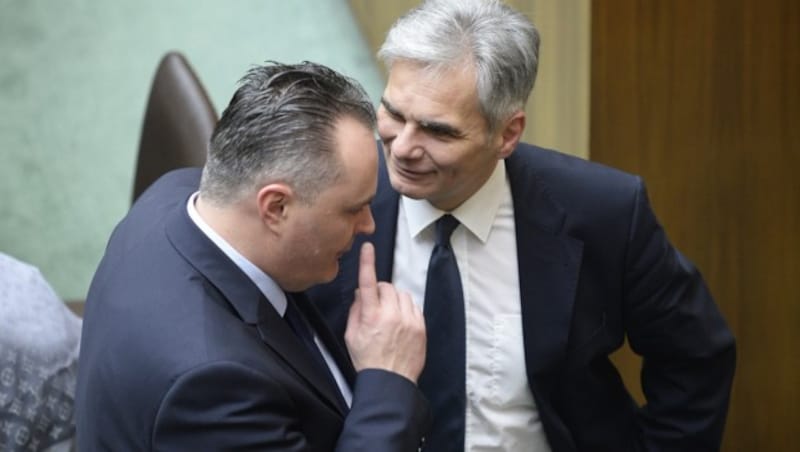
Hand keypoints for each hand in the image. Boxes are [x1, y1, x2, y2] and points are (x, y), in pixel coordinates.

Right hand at [344, 242, 425, 382]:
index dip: (367, 263)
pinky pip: (413, 306)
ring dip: (394, 299)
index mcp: (370, 316)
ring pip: (402, 294)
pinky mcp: (420, 326)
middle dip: (380, 292)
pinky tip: (400, 322)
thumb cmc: (368, 360)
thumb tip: (361, 293)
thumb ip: (356, 311)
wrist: (390, 381)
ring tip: (389, 315)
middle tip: (376, 305)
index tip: (367, 247)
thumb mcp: (351, 335)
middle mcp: (391, 315)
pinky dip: (406, 309)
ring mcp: (408, 320)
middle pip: (387, 287)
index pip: (368, 283)